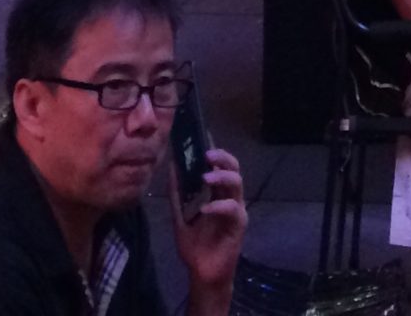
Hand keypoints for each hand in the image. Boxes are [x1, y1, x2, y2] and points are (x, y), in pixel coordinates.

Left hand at [173, 149, 245, 312]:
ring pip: (237, 184)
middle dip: (222, 158)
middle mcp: (229, 198)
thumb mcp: (180, 218)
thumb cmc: (195, 247)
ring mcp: (236, 211)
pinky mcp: (239, 226)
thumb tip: (171, 168)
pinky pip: (233, 210)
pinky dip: (219, 206)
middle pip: (233, 168)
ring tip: (205, 176)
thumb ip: (176, 195)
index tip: (202, 136)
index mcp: (217, 194)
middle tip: (206, 153)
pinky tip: (205, 209)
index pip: (220, 165)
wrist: (202, 275)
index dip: (214, 150)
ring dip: (222, 177)